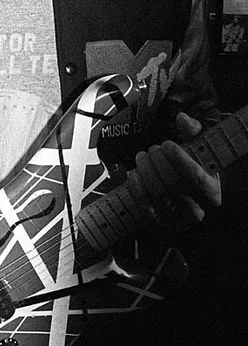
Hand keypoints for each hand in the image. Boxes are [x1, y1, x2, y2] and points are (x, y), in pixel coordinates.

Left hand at [127, 112, 220, 228]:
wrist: (182, 191)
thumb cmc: (191, 166)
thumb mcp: (198, 148)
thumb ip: (193, 132)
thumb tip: (183, 120)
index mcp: (212, 192)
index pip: (196, 177)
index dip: (179, 159)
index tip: (166, 144)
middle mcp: (197, 211)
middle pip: (173, 183)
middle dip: (158, 161)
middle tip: (151, 149)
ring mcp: (177, 221)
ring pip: (158, 194)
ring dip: (145, 171)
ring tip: (142, 157)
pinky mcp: (158, 225)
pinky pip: (144, 208)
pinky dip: (136, 189)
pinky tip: (134, 174)